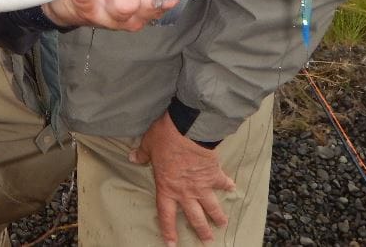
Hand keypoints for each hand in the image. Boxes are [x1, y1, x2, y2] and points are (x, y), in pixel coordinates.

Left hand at [129, 110, 234, 245]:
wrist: (188, 130)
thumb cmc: (165, 138)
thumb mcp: (148, 145)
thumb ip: (142, 155)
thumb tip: (132, 157)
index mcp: (167, 188)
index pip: (166, 214)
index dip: (168, 230)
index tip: (171, 243)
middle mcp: (185, 192)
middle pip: (195, 217)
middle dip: (202, 230)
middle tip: (208, 240)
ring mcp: (202, 185)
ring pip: (212, 206)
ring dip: (218, 216)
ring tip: (223, 223)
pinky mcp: (214, 175)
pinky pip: (222, 182)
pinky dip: (228, 184)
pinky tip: (233, 187)